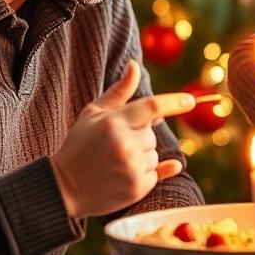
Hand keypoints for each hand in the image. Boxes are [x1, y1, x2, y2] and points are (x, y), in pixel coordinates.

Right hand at [50, 60, 193, 217]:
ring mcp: (131, 168)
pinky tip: (124, 174)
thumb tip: (135, 65)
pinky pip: (155, 174)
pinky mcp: (136, 188)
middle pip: (152, 134)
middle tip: (115, 145)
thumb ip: (119, 91)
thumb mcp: (93, 113)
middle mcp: (124, 144)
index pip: (153, 106)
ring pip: (154, 154)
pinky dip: (145, 173)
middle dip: (139, 136)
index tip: (191, 101)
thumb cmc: (79, 145)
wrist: (63, 188)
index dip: (175, 102)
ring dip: (142, 156)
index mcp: (113, 122)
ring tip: (115, 161)